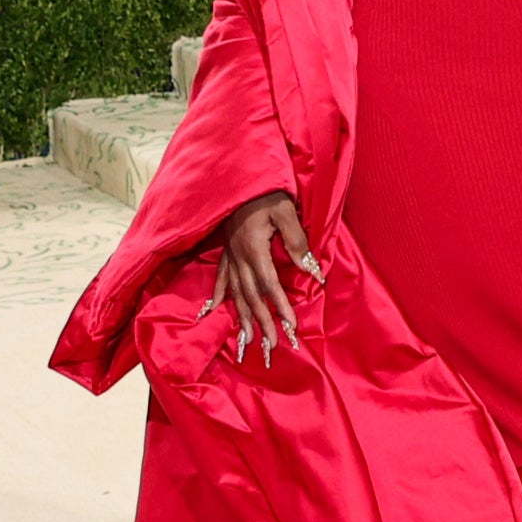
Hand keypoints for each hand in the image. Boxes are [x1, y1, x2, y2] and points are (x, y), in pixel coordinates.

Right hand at [207, 191, 324, 364]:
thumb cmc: (266, 192)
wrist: (240, 175)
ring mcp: (229, 255)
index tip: (290, 326)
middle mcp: (238, 256)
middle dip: (263, 322)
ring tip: (248, 340)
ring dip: (242, 318)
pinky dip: (217, 297)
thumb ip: (296, 241)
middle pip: (252, 296)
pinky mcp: (225, 251)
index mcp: (253, 248)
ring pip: (236, 293)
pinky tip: (212, 311)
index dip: (280, 306)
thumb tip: (310, 270)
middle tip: (271, 346)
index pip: (269, 285)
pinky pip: (220, 278)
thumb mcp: (286, 212)